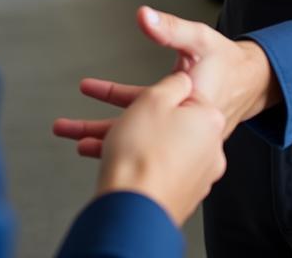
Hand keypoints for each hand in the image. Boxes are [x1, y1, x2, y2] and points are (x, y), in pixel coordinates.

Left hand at [57, 7, 281, 135]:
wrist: (250, 83)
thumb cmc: (225, 59)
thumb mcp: (200, 39)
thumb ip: (171, 28)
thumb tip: (142, 14)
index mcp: (185, 109)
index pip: (143, 116)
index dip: (113, 117)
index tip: (83, 106)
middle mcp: (176, 128)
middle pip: (131, 135)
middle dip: (95, 135)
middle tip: (60, 129)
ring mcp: (174, 135)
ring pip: (133, 138)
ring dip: (102, 136)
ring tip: (70, 134)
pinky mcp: (171, 134)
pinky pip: (141, 137)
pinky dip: (119, 134)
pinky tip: (95, 134)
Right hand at [57, 70, 226, 226]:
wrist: (131, 210)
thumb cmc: (143, 155)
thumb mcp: (154, 99)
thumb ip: (172, 83)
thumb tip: (183, 80)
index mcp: (210, 121)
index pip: (185, 94)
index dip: (159, 93)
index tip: (144, 96)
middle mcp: (209, 150)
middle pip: (166, 122)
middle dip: (128, 116)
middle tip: (106, 113)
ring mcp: (194, 176)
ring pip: (152, 146)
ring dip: (116, 138)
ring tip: (82, 136)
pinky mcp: (177, 195)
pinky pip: (151, 169)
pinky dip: (129, 161)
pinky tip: (101, 158)